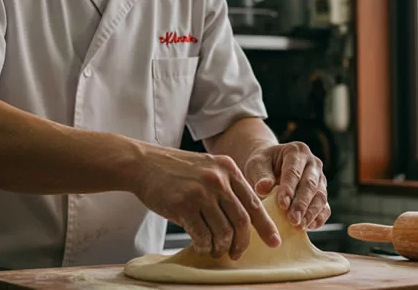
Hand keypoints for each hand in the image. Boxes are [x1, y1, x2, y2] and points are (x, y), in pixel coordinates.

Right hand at [132, 147, 280, 259]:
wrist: (143, 163)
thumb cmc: (176, 171)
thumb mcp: (208, 168)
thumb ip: (227, 187)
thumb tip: (244, 219)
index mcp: (228, 169)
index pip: (253, 203)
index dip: (265, 226)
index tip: (274, 241)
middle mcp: (217, 180)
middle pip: (241, 221)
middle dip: (242, 243)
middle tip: (237, 254)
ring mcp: (200, 192)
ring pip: (223, 231)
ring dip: (221, 247)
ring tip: (216, 251)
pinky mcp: (182, 205)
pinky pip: (202, 235)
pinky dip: (204, 246)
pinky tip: (201, 246)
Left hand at [243, 142, 329, 229]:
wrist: (271, 167)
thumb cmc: (263, 165)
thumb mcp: (257, 165)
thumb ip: (260, 175)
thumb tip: (263, 188)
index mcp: (296, 151)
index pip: (294, 172)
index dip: (289, 189)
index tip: (282, 205)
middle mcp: (312, 163)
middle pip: (310, 185)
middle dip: (301, 204)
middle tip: (293, 220)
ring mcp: (320, 178)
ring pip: (320, 196)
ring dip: (311, 213)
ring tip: (300, 225)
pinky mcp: (322, 193)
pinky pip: (325, 207)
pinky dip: (319, 218)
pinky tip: (310, 226)